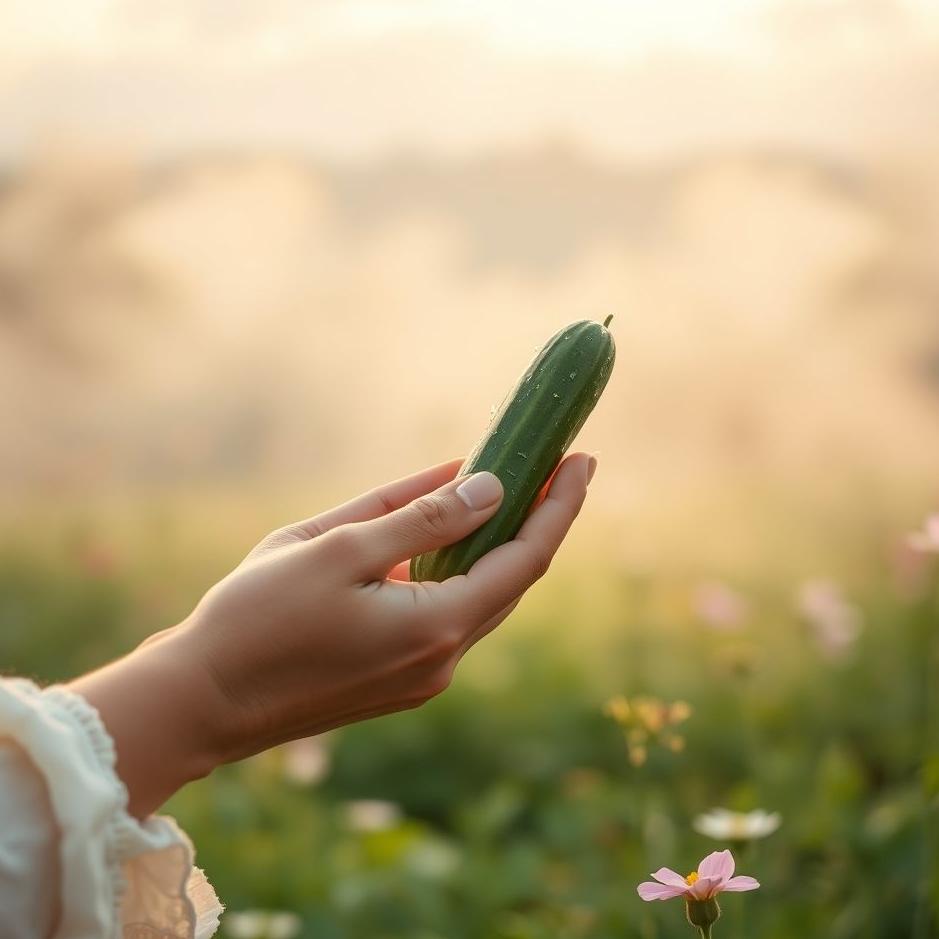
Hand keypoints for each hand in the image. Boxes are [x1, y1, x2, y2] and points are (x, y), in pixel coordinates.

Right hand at [70, 452, 596, 816]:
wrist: (202, 701)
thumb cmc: (258, 618)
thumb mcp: (338, 549)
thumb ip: (420, 518)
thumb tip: (490, 486)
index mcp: (436, 627)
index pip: (527, 558)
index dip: (560, 506)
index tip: (583, 458)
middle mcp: (442, 660)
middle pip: (511, 578)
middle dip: (537, 519)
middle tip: (553, 462)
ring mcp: (422, 677)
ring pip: (479, 597)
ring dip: (496, 544)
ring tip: (506, 487)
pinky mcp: (398, 681)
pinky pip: (446, 615)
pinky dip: (457, 571)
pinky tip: (448, 536)